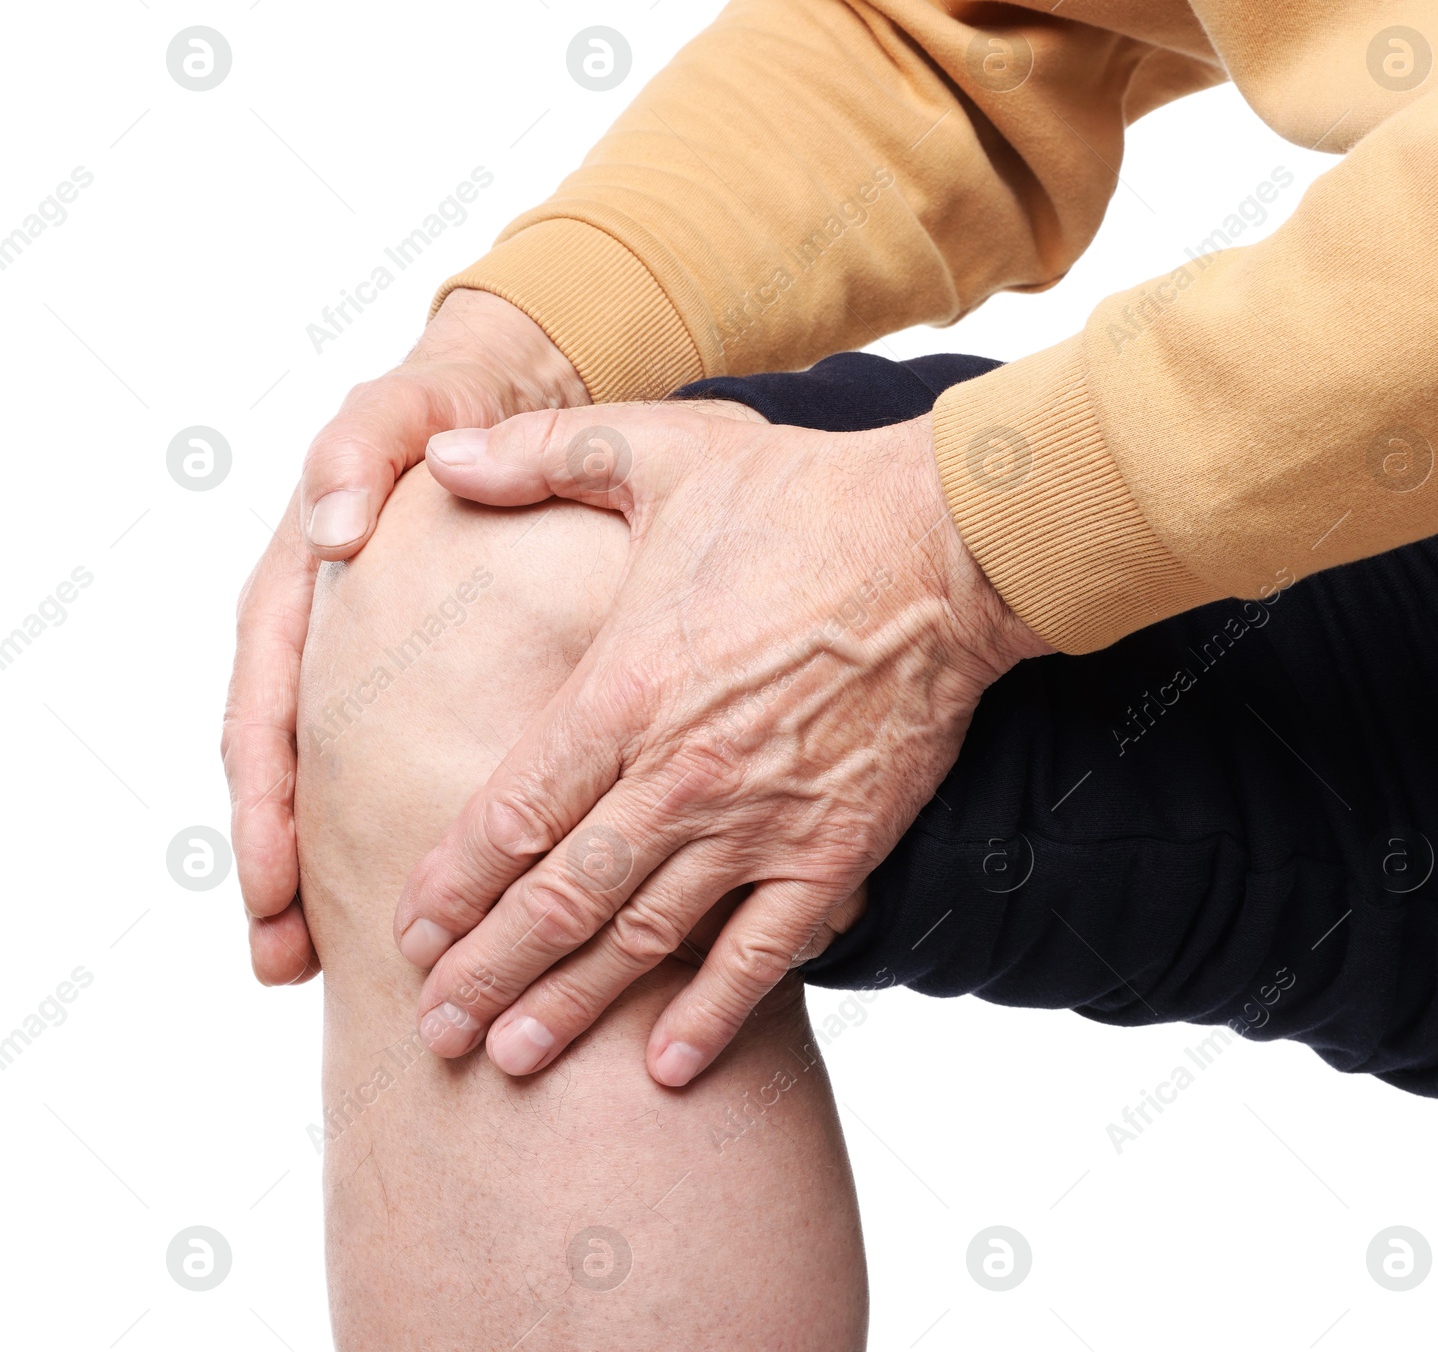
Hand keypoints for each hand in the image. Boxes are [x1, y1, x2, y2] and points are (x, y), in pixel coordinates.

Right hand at [222, 289, 588, 984]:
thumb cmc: (442, 411)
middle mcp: (312, 643)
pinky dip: (370, 832)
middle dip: (274, 868)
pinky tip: (390, 896)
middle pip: (277, 772)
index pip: (264, 712)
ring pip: (319, 784)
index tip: (274, 885)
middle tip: (283, 959)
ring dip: (310, 874)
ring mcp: (354, 667)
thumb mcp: (400, 408)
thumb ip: (360, 448)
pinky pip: (376, 765)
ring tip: (309, 965)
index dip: (266, 803)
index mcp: (295, 593)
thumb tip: (334, 527)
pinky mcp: (404, 680)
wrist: (493, 406)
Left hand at [394, 401, 1049, 1083]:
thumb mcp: (663, 451)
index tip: (410, 930)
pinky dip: (716, 1012)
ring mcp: (761, 820)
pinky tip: (670, 1065)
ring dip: (573, 1002)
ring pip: (645, 937)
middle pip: (561, 895)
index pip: (513, 812)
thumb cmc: (806, 497)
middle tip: (434, 1028)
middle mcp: (681, 771)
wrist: (948, 543)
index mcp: (626, 686)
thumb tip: (441, 452)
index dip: (454, 882)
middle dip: (488, 968)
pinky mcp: (835, 846)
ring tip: (512, 1055)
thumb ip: (542, 454)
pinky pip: (765, 952)